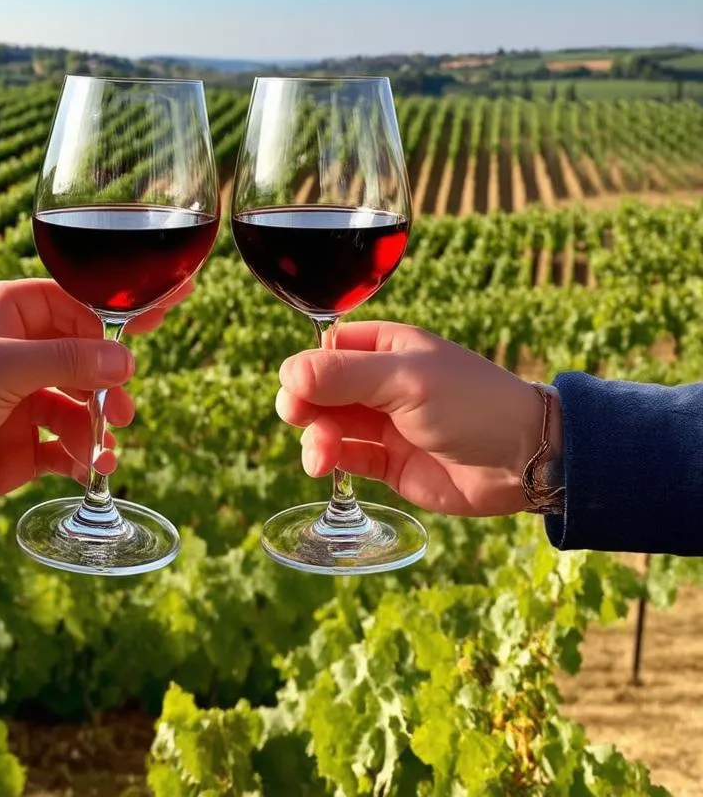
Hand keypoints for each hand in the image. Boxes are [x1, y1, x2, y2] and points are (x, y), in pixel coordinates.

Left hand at [0, 278, 189, 546]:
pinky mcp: (26, 444)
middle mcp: (22, 352)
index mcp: (12, 315)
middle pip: (90, 354)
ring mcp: (26, 399)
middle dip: (112, 379)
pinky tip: (92, 467)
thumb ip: (66, 361)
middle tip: (124, 406)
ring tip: (106, 444)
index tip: (165, 308)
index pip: (79, 300)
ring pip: (85, 402)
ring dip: (100, 423)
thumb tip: (124, 363)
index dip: (120, 308)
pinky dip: (86, 454)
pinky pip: (71, 443)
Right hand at [276, 321, 561, 516]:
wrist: (525, 461)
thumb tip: (288, 372)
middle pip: (321, 389)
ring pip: (328, 425)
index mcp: (386, 348)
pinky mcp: (388, 462)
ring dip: (316, 437)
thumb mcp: (405, 380)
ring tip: (321, 456)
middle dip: (304, 404)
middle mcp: (380, 383)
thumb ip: (344, 375)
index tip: (296, 387)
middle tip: (298, 418)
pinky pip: (347, 457)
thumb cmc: (471, 404)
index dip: (306, 367)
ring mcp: (384, 423)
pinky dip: (332, 460)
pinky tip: (329, 465)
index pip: (328, 349)